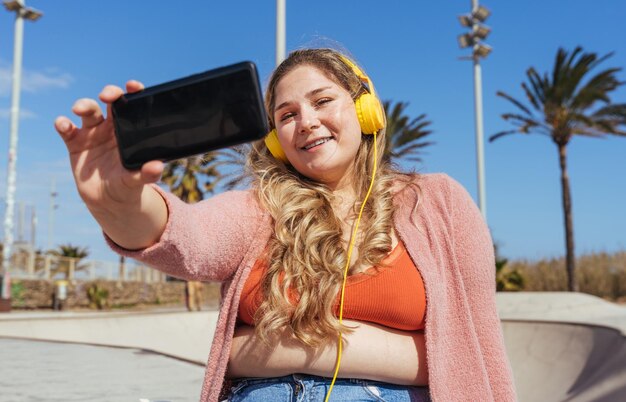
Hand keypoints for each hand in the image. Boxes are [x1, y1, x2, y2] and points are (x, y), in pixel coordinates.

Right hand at [54, 80, 163, 214]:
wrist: (106, 200)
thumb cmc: (126, 185)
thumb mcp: (137, 181)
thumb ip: (146, 174)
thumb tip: (157, 167)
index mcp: (131, 131)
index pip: (134, 106)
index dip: (133, 92)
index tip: (132, 86)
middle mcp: (112, 127)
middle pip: (111, 102)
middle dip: (109, 93)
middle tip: (107, 95)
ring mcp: (93, 133)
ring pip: (88, 110)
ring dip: (84, 105)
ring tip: (81, 109)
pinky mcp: (75, 142)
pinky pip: (67, 129)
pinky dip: (63, 123)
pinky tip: (63, 124)